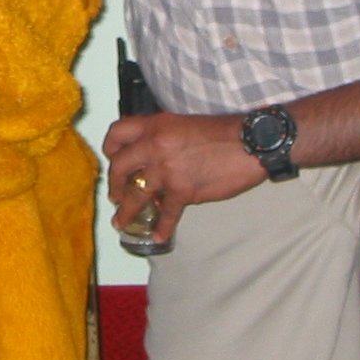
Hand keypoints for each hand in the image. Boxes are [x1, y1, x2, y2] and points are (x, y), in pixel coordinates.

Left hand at [103, 112, 265, 245]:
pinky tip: (158, 236)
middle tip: (115, 195)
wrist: (249, 142)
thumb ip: (162, 135)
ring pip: (135, 194)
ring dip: (126, 211)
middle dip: (114, 184)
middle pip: (120, 166)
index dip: (110, 147)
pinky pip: (166, 213)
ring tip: (121, 221)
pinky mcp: (183, 191)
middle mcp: (154, 146)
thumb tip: (150, 152)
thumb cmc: (222, 131)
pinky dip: (162, 227)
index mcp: (155, 125)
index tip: (111, 158)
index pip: (118, 133)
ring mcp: (166, 170)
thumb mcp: (183, 122)